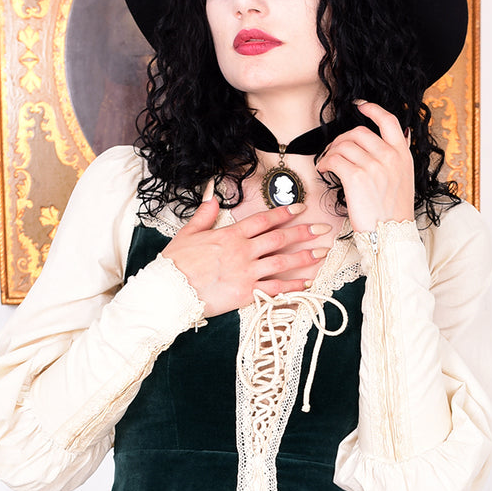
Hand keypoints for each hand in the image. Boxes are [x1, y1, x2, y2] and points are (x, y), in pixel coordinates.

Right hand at [163, 199, 329, 317]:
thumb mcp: (188, 233)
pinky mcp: (245, 294)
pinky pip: (275, 289)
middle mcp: (242, 251)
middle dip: (304, 232)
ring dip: (305, 257)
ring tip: (322, 252)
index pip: (263, 220)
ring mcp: (246, 272)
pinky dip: (293, 286)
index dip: (284, 213)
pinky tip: (307, 282)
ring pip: (282, 262)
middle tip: (322, 229)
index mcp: (230, 235)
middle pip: (280, 238)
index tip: (301, 209)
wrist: (169, 290)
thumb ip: (204, 215)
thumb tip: (212, 197)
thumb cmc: (176, 263)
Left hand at [318, 101, 413, 232]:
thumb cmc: (394, 213)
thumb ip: (398, 157)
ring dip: (330, 152)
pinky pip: (334, 159)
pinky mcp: (356, 177)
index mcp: (402, 155)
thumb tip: (397, 137)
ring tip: (327, 163)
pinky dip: (325, 163)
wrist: (391, 235)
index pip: (388, 120)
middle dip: (341, 139)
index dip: (372, 109)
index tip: (360, 106)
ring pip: (343, 145)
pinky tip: (324, 170)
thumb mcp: (404, 179)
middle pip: (358, 132)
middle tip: (334, 151)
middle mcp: (389, 156)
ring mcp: (373, 166)